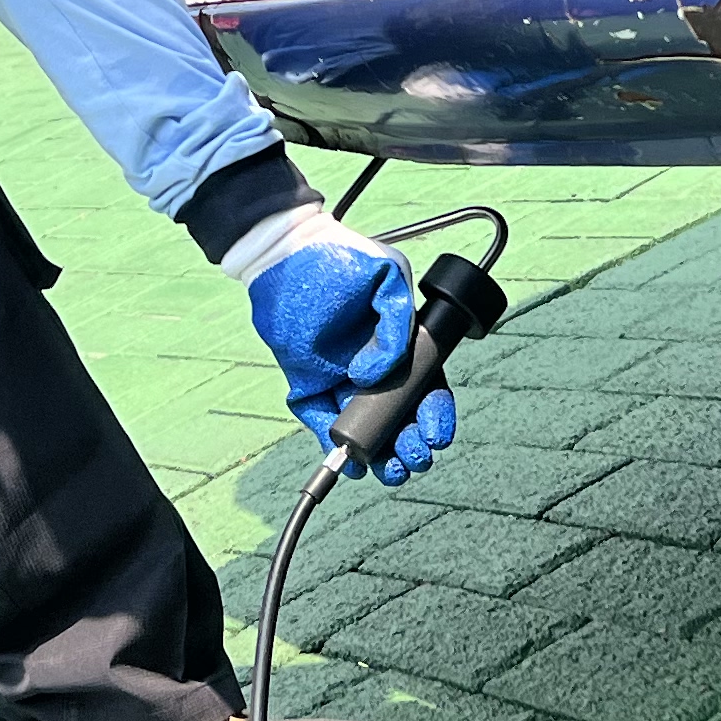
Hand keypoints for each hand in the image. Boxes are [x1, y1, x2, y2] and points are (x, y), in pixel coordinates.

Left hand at [226, 207, 447, 483]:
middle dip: (412, 444)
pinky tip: (352, 462)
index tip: (435, 434)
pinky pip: (322, 420)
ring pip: (365, 428)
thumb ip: (398, 324)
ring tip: (391, 470)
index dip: (435, 414)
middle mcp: (374, 367)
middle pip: (399, 417)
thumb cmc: (339, 257)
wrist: (284, 250)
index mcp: (401, 344)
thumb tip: (377, 375)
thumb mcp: (388, 279)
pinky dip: (335, 445)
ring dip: (381, 455)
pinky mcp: (307, 384)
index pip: (427, 388)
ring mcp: (340, 378)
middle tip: (414, 458)